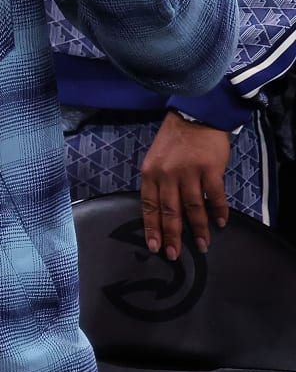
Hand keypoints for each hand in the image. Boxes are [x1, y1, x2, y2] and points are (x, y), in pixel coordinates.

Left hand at [139, 113, 229, 258]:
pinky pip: (214, 196)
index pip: (149, 206)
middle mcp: (167, 175)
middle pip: (169, 211)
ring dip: (198, 228)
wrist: (194, 116)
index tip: (154, 246)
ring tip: (203, 245)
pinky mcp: (210, 170)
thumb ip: (157, 182)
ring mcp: (189, 173)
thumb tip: (161, 211)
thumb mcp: (155, 160)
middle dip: (172, 235)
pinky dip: (218, 211)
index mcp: (150, 174)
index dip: (152, 228)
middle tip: (175, 255)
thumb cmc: (173, 140)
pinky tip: (221, 223)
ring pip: (192, 208)